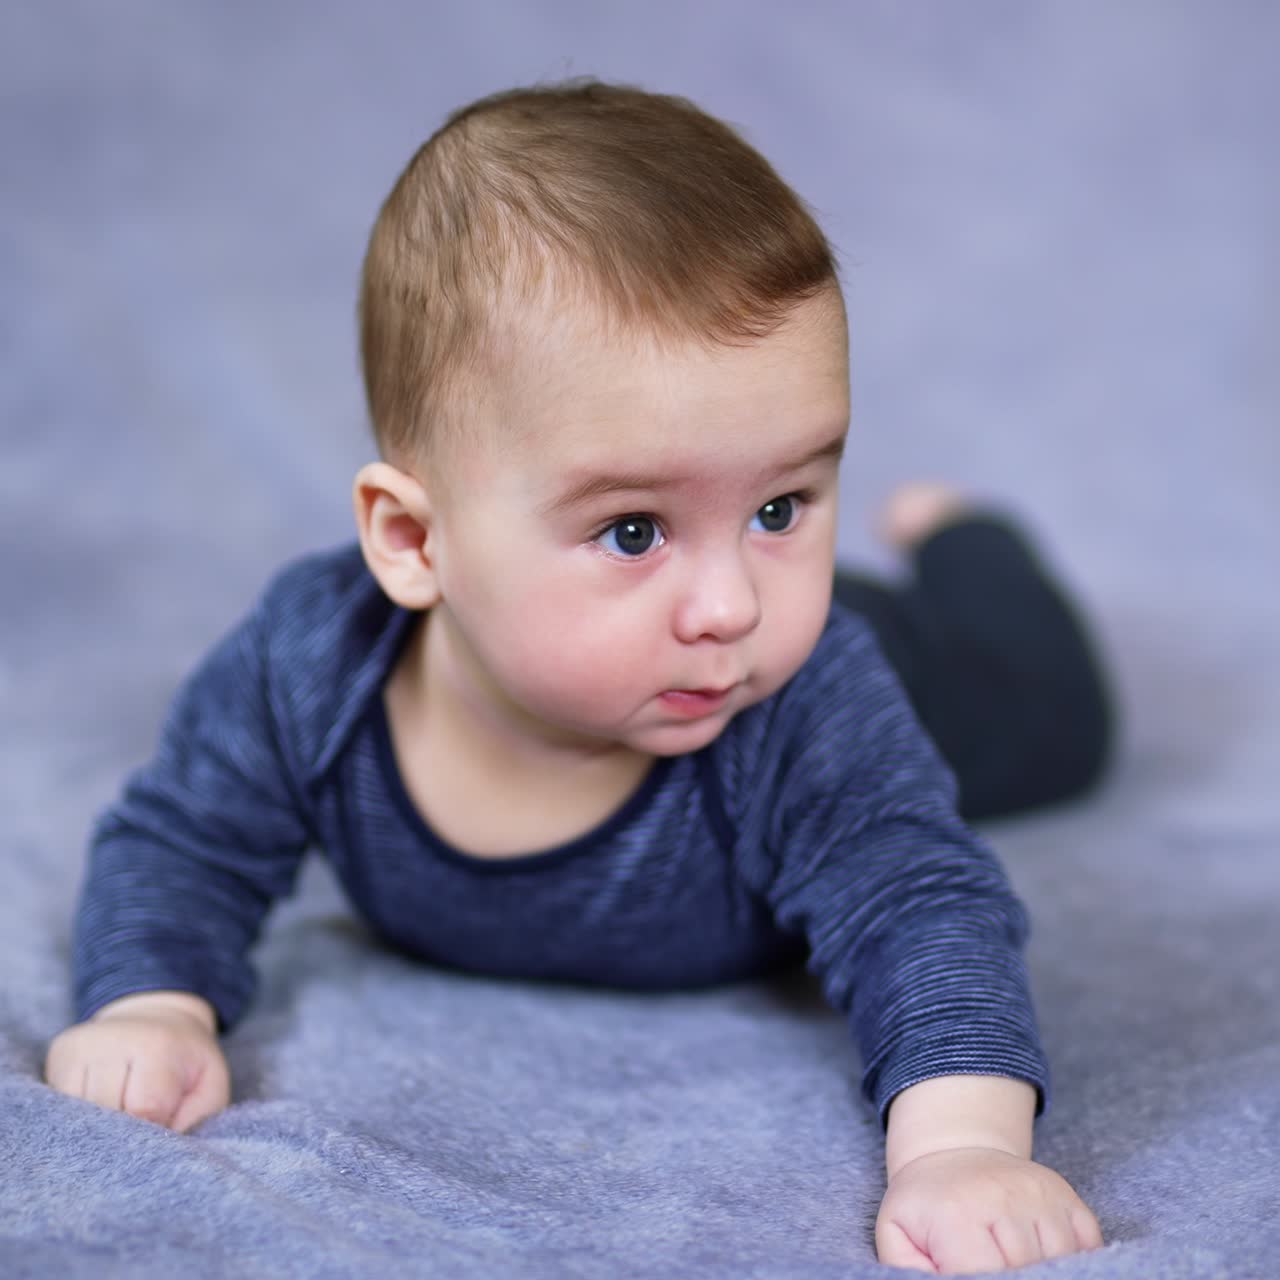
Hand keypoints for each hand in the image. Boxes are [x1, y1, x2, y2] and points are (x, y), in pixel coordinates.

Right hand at [44, 990, 229, 1131]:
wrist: (159, 1019)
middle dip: (127, 1131)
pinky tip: (104, 1100)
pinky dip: (82, 1116)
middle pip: (108, 1115)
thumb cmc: (187, 1064)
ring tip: (126, 1107)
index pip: (143, 1110)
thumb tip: (162, 1156)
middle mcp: (113, 1039)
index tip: (162, 1130)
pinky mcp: (61, 1053)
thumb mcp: (209, 1088)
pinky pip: (62, 1107)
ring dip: (101, 1125)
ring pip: (80, 1116)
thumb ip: (195, 1121)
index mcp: (157, 1045)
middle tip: (146, 1118)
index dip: (153, 1132)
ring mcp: (82, 1045)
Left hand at [876, 1146, 1102, 1272]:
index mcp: (958, 1213)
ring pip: (1062, 1264)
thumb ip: (908, 1272)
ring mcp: (1041, 1195)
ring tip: (1015, 1266)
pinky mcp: (1066, 1196)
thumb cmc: (926, 1203)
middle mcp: (1005, 1199)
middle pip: (1028, 1274)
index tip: (974, 1278)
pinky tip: (1048, 1261)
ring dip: (1045, 1273)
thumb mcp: (896, 1232)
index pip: (987, 1276)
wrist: (954, 1150)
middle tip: (996, 1271)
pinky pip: (1089, 1247)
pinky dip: (1075, 1263)